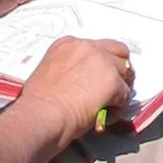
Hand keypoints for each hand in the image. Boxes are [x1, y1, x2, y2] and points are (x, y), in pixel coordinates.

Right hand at [19, 36, 134, 143]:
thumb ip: (68, 69)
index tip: (97, 79)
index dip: (100, 64)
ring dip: (120, 89)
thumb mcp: (48, 71)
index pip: (96, 47)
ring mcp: (103, 62)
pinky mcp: (113, 82)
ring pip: (125, 73)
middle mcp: (88, 46)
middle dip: (119, 69)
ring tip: (109, 106)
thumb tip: (80, 84)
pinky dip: (118, 108)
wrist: (42, 114)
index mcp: (68, 44)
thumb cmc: (37, 102)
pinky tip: (104, 118)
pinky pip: (125, 95)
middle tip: (114, 89)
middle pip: (118, 51)